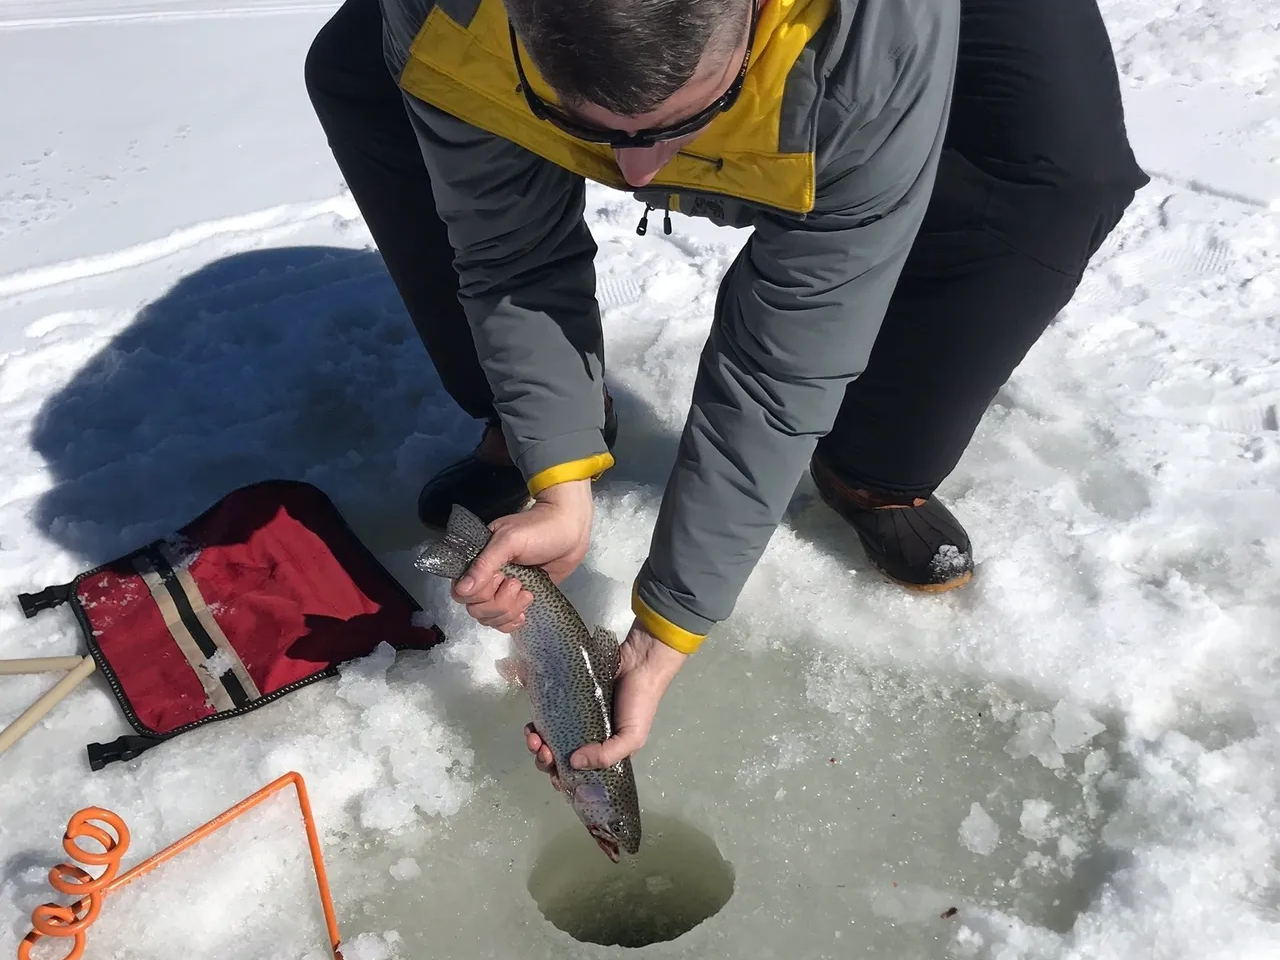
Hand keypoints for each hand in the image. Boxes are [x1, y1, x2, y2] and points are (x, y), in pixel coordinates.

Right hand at [452, 478, 592, 632]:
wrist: (571, 531)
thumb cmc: (539, 529)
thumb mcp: (509, 541)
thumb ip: (484, 564)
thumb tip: (463, 589)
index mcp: (478, 559)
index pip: (462, 592)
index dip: (480, 593)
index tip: (502, 578)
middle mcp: (486, 577)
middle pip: (476, 609)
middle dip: (499, 602)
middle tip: (518, 584)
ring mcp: (502, 590)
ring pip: (490, 618)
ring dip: (509, 610)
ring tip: (527, 592)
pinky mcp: (519, 600)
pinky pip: (504, 622)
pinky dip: (512, 621)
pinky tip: (524, 611)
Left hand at [525, 620, 686, 786]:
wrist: (639, 663)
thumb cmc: (639, 704)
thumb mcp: (633, 737)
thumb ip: (607, 756)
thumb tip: (573, 762)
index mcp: (602, 753)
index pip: (576, 773)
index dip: (561, 777)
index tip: (554, 772)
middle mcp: (586, 739)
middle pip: (557, 758)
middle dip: (544, 760)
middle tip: (543, 751)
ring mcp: (574, 718)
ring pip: (548, 738)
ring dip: (535, 743)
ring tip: (533, 736)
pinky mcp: (566, 699)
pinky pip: (546, 715)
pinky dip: (536, 723)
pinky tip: (532, 723)